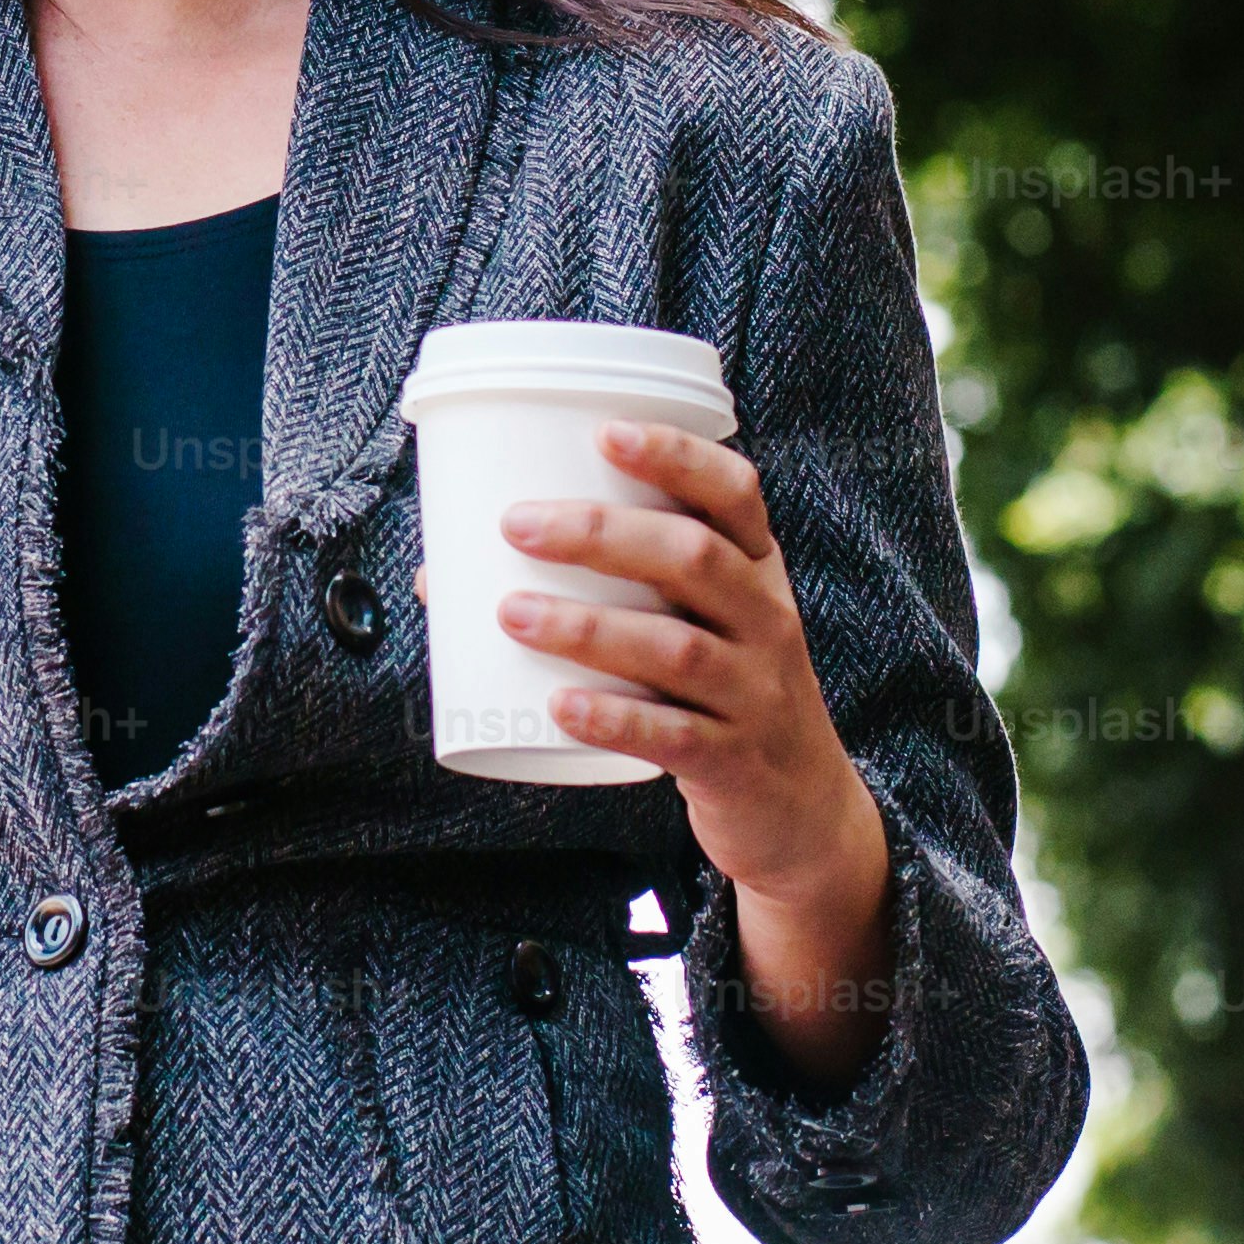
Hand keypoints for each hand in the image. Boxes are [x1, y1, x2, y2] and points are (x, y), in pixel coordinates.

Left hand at [425, 422, 896, 1087]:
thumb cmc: (715, 691)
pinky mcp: (734, 763)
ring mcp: (756, 695)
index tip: (604, 434)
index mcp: (757, 570)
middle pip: (695, 559)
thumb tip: (442, 576)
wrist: (800, 809)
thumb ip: (601, 591)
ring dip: (588, 626)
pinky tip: (561, 706)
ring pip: (677, 649)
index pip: (736, 494)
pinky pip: (674, 738)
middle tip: (516, 524)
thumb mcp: (696, 626)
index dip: (677, 456)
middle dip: (602, 534)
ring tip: (513, 613)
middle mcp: (766, 622)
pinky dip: (615, 720)